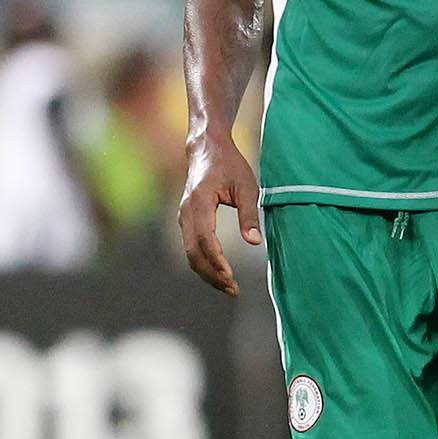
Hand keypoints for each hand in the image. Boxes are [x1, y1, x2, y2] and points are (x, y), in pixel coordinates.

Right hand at [178, 134, 261, 294]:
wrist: (205, 148)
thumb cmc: (229, 165)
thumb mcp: (246, 185)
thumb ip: (249, 214)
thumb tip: (254, 242)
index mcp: (199, 200)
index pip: (204, 238)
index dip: (216, 259)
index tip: (230, 275)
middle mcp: (186, 211)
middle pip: (193, 252)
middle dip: (212, 274)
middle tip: (233, 289)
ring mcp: (183, 217)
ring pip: (190, 254)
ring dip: (208, 273)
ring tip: (229, 287)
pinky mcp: (186, 221)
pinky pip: (191, 248)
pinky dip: (204, 263)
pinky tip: (221, 273)